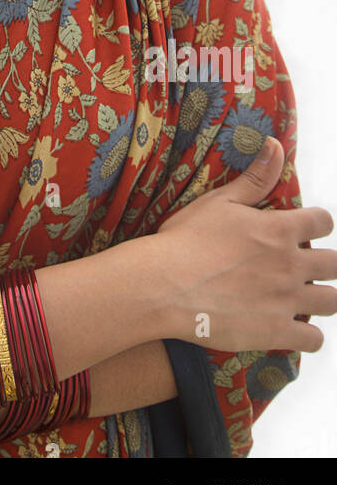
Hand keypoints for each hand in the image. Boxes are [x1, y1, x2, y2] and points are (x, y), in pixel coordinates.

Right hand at [156, 137, 336, 352]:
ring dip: (324, 297)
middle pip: (335, 264)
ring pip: (333, 301)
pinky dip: (308, 335)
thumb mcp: (220, 201)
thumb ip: (255, 177)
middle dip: (326, 263)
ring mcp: (287, 301)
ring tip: (305, 297)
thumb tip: (276, 145)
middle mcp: (291, 265)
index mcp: (280, 230)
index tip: (305, 228)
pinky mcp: (277, 333)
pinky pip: (313, 339)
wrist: (165, 285)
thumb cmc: (187, 239)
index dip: (317, 223)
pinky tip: (294, 328)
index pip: (323, 221)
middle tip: (305, 266)